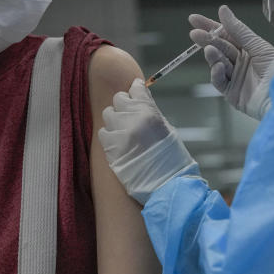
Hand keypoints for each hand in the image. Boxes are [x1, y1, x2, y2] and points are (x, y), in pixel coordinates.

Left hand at [98, 78, 200, 204]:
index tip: (135, 93)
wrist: (164, 184)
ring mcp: (119, 135)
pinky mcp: (110, 148)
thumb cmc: (170, 157)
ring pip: (108, 114)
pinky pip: (102, 132)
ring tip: (124, 130)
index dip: (135, 90)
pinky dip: (109, 135)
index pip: (136, 89)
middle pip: (119, 99)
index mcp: (149, 114)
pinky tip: (118, 141)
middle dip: (124, 105)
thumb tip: (139, 96)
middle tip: (130, 115)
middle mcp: (132, 121)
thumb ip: (150, 110)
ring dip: (115, 119)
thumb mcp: (166, 127)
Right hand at [189, 5, 273, 120]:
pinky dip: (217, 73)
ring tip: (209, 50)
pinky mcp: (232, 94)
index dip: (210, 27)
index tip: (194, 19)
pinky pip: (220, 81)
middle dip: (207, 40)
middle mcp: (241, 63)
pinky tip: (219, 66)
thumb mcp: (258, 45)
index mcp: (248, 49)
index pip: (226, 34)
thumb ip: (238, 30)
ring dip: (212, 56)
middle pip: (219, 48)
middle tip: (194, 34)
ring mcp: (236, 78)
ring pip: (218, 63)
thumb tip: (223, 10)